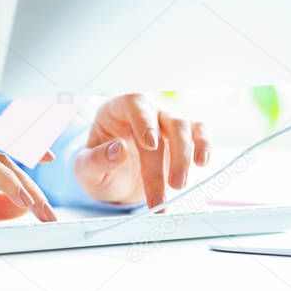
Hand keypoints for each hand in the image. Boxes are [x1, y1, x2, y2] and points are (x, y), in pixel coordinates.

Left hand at [74, 94, 211, 208]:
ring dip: (184, 157)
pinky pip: (199, 131)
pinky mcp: (182, 136)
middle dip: (167, 158)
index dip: (144, 121)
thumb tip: (118, 149)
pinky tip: (202, 162)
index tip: (150, 144)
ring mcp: (163, 122)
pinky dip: (205, 145)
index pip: (133, 103)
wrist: (114, 182)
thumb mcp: (85, 169)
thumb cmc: (98, 168)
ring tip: (178, 186)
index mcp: (115, 111)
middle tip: (169, 187)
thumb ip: (96, 160)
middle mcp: (142, 112)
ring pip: (183, 126)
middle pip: (162, 121)